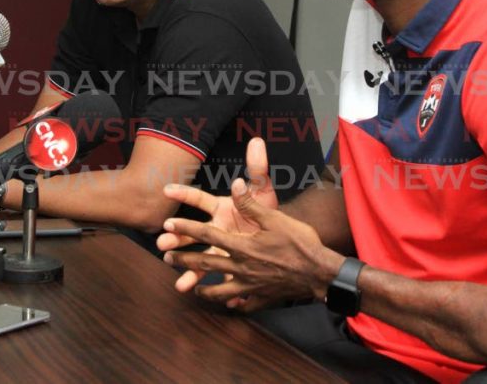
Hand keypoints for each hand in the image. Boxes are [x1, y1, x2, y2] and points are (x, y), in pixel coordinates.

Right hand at [157, 138, 277, 294]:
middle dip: (176, 237)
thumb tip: (257, 142)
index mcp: (220, 209)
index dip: (183, 193)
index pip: (198, 199)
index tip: (166, 189)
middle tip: (162, 240)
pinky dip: (213, 288)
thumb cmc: (267, 209)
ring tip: (180, 282)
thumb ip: (258, 168)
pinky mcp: (230, 267)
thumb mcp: (263, 190)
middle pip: (191, 233)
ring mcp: (220, 249)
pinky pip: (220, 279)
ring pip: (200, 260)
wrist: (281, 235)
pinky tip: (205, 295)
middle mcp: (215, 229)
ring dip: (188, 270)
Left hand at [161, 172, 343, 312]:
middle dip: (184, 260)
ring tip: (192, 289)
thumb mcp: (275, 218)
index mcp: (242, 246)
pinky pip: (244, 303)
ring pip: (219, 290)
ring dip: (203, 289)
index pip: (207, 236)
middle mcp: (241, 268)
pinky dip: (235, 303)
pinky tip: (231, 304)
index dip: (186, 228)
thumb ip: (251, 203)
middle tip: (166, 258)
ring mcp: (250, 286)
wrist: (319, 272)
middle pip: (206, 264)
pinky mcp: (262, 297)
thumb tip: (236, 183)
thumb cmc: (299, 242)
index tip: (168, 224)